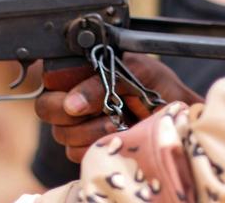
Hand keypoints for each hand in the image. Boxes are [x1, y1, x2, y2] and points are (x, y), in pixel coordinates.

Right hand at [35, 54, 202, 162]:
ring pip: (61, 133)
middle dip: (70, 111)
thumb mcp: (137, 72)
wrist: (179, 115)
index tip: (80, 90)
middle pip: (46, 107)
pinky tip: (118, 134)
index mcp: (84, 71)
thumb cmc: (159, 87)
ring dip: (91, 129)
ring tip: (119, 121)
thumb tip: (72, 103)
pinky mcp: (87, 148)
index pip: (50, 77)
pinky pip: (75, 152)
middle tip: (102, 108)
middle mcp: (76, 97)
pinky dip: (97, 144)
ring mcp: (79, 124)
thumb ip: (102, 81)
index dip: (60, 85)